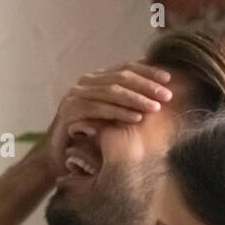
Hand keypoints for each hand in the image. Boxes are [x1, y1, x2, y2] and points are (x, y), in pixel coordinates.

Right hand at [34, 61, 171, 179]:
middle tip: (166, 96)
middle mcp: (83, 83)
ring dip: (137, 99)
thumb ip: (125, 101)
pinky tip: (136, 118)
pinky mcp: (70, 111)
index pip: (125, 68)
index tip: (168, 80)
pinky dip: (119, 112)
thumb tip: (155, 90)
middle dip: (147, 86)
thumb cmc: (87, 136)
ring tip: (155, 107)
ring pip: (112, 91)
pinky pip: (100, 108)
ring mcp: (75, 96)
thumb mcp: (110, 114)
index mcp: (95, 79)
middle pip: (121, 77)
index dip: (148, 72)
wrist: (56, 156)